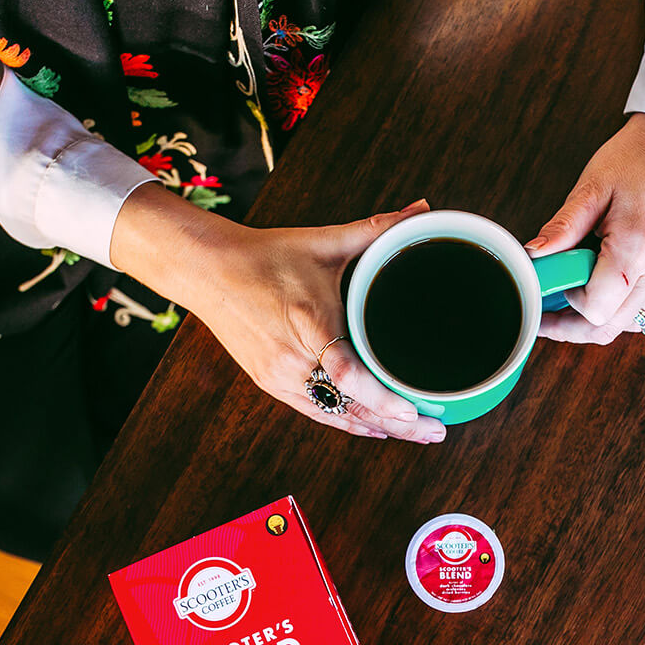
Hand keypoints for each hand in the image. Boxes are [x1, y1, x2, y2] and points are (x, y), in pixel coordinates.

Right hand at [110, 185, 444, 441]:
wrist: (207, 270)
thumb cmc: (266, 255)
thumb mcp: (323, 241)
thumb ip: (377, 229)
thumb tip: (421, 209)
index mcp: (308, 322)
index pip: (346, 373)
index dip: (380, 398)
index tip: (411, 411)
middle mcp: (291, 359)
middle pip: (349, 406)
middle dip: (396, 424)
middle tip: (437, 430)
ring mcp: (279, 377)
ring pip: (336, 416)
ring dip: (377, 429)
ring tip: (418, 435)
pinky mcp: (271, 384)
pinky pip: (317, 413)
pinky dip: (348, 423)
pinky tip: (376, 431)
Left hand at [527, 113, 644, 344]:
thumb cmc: (633, 159)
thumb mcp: (590, 189)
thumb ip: (561, 228)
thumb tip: (533, 256)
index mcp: (638, 247)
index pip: (596, 308)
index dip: (568, 304)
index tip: (554, 284)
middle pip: (610, 327)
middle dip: (574, 327)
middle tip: (546, 315)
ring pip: (626, 325)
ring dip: (594, 321)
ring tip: (568, 299)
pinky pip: (641, 311)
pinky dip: (615, 310)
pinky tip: (596, 291)